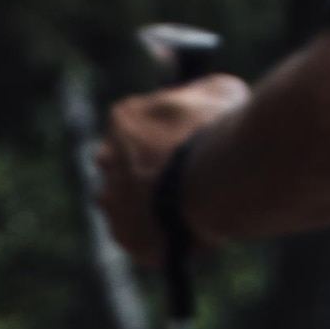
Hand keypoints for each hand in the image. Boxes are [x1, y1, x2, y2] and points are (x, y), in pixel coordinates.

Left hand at [92, 74, 249, 263]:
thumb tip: (203, 94)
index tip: (186, 145)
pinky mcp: (126, 236)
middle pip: (123, 164)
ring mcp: (113, 200)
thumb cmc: (222, 132)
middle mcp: (107, 158)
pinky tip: (183, 231)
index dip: (165, 135)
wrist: (222, 181)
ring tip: (183, 210)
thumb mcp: (221, 92)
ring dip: (148, 206)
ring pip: (125, 203)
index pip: (136, 124)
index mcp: (123, 118)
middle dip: (147, 170)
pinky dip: (158, 236)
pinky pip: (139, 236)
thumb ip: (202, 92)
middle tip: (181, 178)